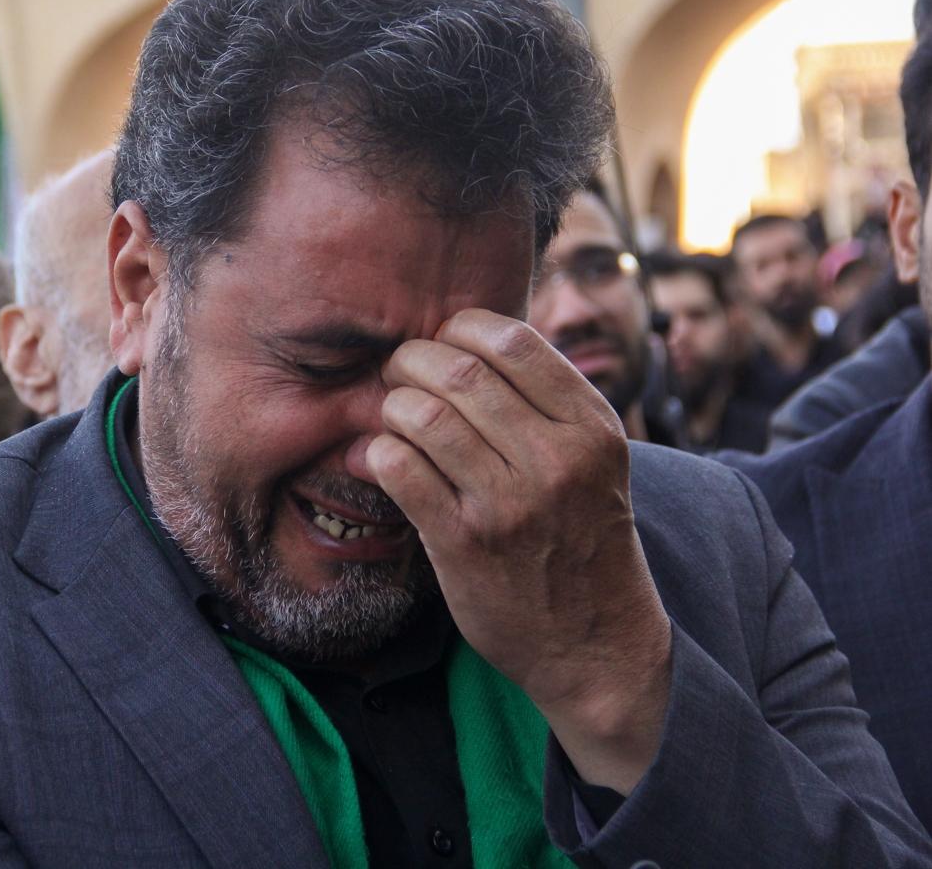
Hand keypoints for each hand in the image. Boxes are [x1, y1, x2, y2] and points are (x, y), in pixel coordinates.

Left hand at [365, 308, 671, 793]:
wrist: (597, 646)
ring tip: (394, 420)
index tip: (444, 346)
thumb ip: (545, 403)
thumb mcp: (593, 461)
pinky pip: (398, 468)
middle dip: (412, 362)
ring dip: (393, 408)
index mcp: (591, 428)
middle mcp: (556, 459)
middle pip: (457, 371)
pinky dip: (378, 453)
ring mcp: (508, 503)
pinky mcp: (463, 543)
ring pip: (421, 414)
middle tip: (400, 376)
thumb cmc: (582, 539)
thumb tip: (462, 340)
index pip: (512, 341)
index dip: (460, 330)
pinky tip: (384, 461)